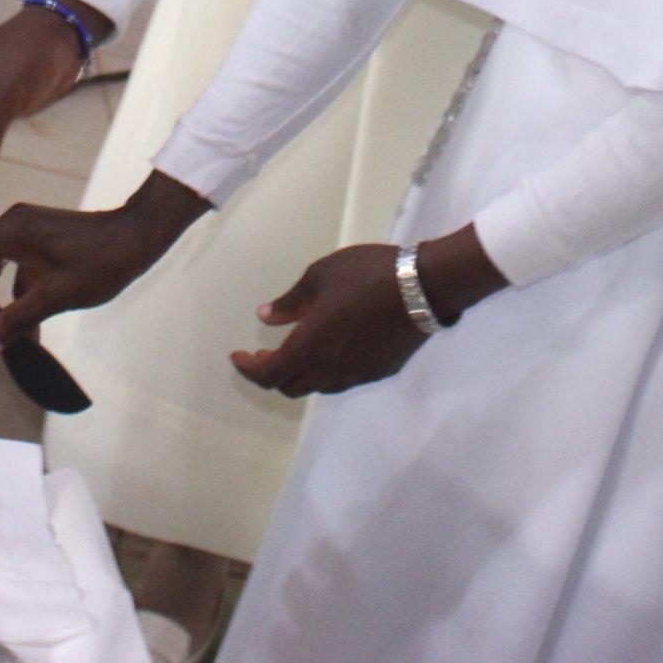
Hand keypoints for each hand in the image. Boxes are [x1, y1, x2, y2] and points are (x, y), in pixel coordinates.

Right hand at [0, 170, 206, 358]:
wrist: (139, 237)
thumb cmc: (99, 263)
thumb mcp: (54, 296)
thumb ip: (15, 321)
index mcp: (8, 231)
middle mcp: (11, 226)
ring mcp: (26, 231)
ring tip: (2, 330)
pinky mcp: (40, 240)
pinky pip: (14, 266)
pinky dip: (16, 292)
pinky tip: (27, 322)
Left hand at [230, 226, 507, 398]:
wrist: (424, 286)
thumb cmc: (366, 274)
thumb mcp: (320, 276)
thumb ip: (290, 301)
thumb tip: (265, 317)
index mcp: (310, 347)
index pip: (268, 375)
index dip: (248, 369)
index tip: (238, 355)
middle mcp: (330, 369)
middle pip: (289, 387)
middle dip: (271, 374)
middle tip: (263, 353)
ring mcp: (357, 374)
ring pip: (317, 387)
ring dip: (299, 375)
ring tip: (297, 351)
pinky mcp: (380, 371)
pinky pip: (343, 380)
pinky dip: (326, 371)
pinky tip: (332, 349)